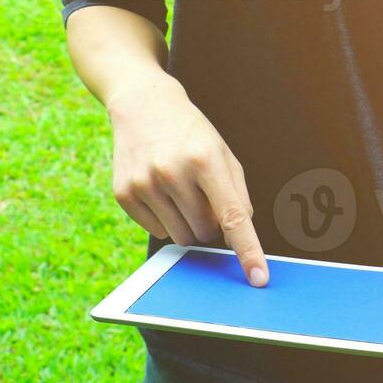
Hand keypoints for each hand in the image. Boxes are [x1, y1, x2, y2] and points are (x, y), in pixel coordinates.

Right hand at [107, 75, 268, 286]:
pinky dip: (166, 220)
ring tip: (181, 191)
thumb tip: (237, 237)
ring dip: (188, 225)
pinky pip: (156, 231)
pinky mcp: (124, 193)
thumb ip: (237, 195)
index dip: (248, 250)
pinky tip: (160, 190)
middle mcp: (172, 172)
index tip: (258, 278)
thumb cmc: (191, 133)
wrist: (143, 104)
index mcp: (205, 159)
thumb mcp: (223, 153)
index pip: (232, 216)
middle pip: (205, 233)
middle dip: (211, 224)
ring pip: (181, 238)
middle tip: (202, 195)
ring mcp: (144, 183)